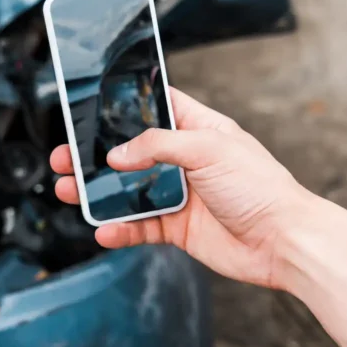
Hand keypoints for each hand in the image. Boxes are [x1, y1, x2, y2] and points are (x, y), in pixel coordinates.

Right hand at [50, 87, 316, 288]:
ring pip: (128, 191)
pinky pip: (141, 227)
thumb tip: (117, 155)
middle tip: (64, 157)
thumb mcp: (208, 149)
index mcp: (198, 129)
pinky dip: (120, 229)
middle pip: (130, 152)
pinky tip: (103, 230)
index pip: (156, 106)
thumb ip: (158, 146)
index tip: (90, 105)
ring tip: (67, 192)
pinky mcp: (179, 229)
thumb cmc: (260, 187)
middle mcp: (186, 161)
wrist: (282, 241)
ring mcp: (181, 195)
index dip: (125, 105)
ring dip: (97, 193)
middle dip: (95, 155)